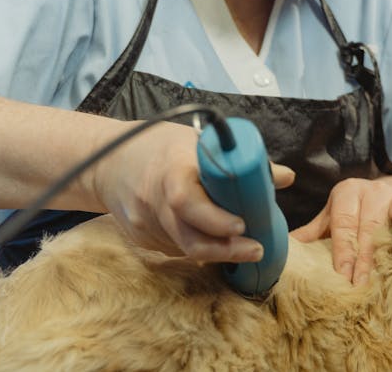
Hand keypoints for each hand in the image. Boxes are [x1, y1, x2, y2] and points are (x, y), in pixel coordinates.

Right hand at [90, 120, 295, 262]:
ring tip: (243, 248)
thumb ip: (237, 161)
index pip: (186, 201)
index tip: (242, 224)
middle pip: (188, 236)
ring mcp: (144, 224)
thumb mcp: (194, 141)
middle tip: (256, 249)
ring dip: (215, 250)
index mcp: (167, 170)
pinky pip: (174, 248)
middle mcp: (152, 201)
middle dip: (225, 248)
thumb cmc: (158, 146)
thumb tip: (284, 177)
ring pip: (184, 247)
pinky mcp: (141, 239)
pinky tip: (213, 242)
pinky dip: (196, 246)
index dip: (215, 218)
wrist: (107, 162)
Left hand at [292, 164, 391, 284]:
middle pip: (369, 226)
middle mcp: (370, 191)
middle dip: (366, 255)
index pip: (342, 226)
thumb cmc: (356, 214)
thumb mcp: (334, 220)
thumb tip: (280, 249)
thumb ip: (314, 235)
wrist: (388, 192)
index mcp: (345, 195)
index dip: (342, 251)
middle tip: (364, 281)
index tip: (342, 276)